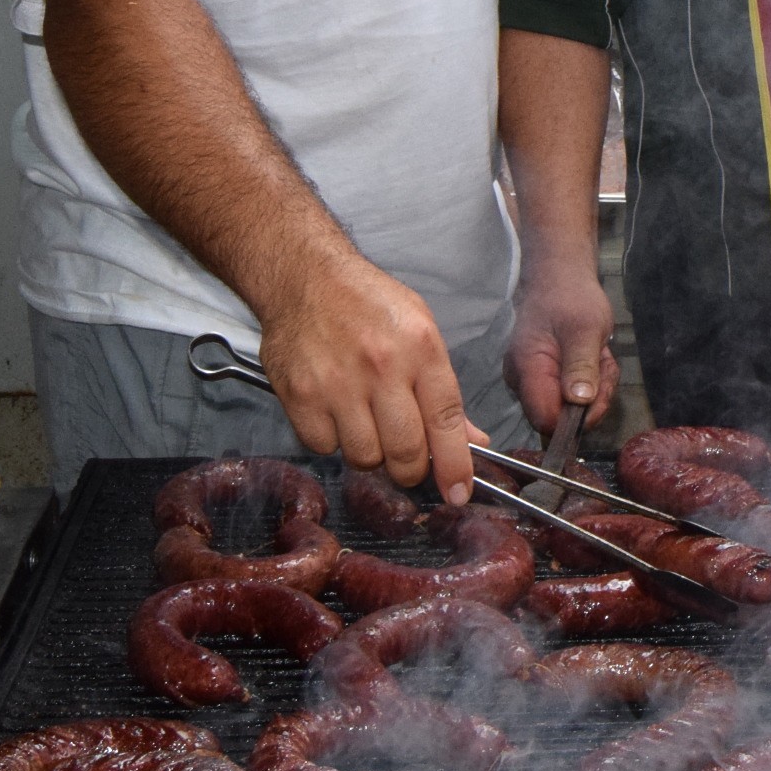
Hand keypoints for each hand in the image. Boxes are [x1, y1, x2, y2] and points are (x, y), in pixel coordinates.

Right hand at [255, 254, 484, 500]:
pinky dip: (331, 441)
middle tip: (407, 460)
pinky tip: (335, 412)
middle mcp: (381, 366)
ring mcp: (337, 383)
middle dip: (411, 469)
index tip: (458, 492)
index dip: (455, 466)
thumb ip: (443, 391)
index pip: (446, 421)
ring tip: (366, 421)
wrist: (305, 277)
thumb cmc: (367, 303)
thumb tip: (471, 441)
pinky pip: (324, 447)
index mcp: (420, 348)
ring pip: (365, 456)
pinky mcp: (300, 395)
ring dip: (370, 452)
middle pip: (405, 452)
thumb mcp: (420, 331)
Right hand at [506, 259, 616, 440]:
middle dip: (592, 399)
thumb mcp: (584, 329)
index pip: (545, 418)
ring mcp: (534, 382)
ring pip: (571, 408)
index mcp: (527, 370)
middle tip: (604, 365)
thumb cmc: (571, 298)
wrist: (561, 279)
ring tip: (600, 355)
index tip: (598, 395)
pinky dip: (592, 381)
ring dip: (596, 387)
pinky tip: (595, 357)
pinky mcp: (546, 379)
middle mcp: (523, 382)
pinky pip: (573, 396)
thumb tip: (579, 402)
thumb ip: (581, 366)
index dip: (576, 418)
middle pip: (560, 417)